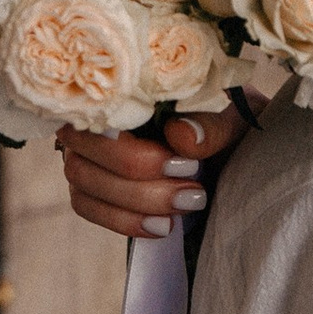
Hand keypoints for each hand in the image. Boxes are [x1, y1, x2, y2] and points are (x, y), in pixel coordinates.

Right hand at [58, 106, 245, 239]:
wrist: (230, 143)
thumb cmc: (221, 117)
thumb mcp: (229, 114)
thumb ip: (209, 122)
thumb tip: (182, 135)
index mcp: (120, 88)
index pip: (96, 115)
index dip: (132, 147)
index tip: (186, 163)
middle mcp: (88, 117)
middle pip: (84, 156)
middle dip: (140, 182)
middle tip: (194, 191)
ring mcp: (82, 152)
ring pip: (84, 185)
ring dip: (138, 203)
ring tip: (188, 206)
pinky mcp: (88, 185)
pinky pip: (87, 207)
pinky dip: (125, 221)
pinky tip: (164, 226)